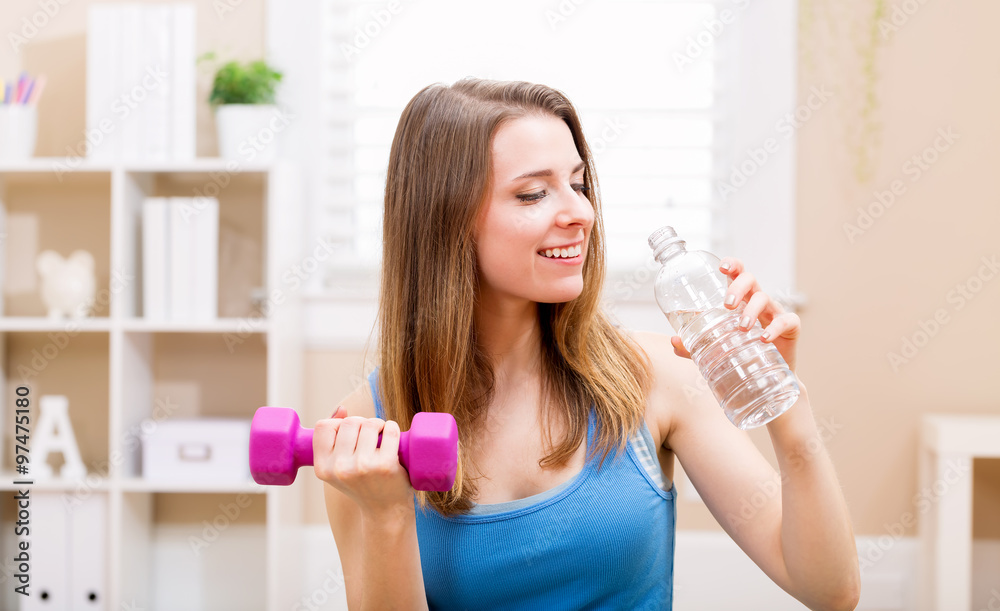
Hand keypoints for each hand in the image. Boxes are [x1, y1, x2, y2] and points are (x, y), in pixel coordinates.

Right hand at [312, 405, 414, 516]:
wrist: (385, 512)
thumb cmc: (362, 485)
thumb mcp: (339, 467)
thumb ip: (335, 438)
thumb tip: (341, 409)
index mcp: (322, 468)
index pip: (323, 427)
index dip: (338, 424)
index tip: (350, 434)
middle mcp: (339, 468)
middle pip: (349, 422)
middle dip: (362, 423)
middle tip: (370, 437)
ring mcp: (362, 467)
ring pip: (370, 423)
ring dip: (379, 425)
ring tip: (381, 439)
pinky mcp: (385, 465)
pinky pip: (389, 430)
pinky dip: (393, 428)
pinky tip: (392, 439)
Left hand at [670, 257, 799, 371]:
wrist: (765, 377)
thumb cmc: (739, 352)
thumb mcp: (714, 348)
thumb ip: (693, 345)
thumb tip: (674, 341)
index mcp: (740, 299)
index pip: (737, 273)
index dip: (732, 265)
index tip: (722, 267)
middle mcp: (757, 301)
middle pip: (750, 280)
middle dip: (738, 287)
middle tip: (727, 305)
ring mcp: (774, 312)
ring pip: (765, 298)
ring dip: (752, 310)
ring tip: (741, 327)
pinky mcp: (790, 328)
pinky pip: (786, 321)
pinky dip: (775, 328)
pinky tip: (763, 338)